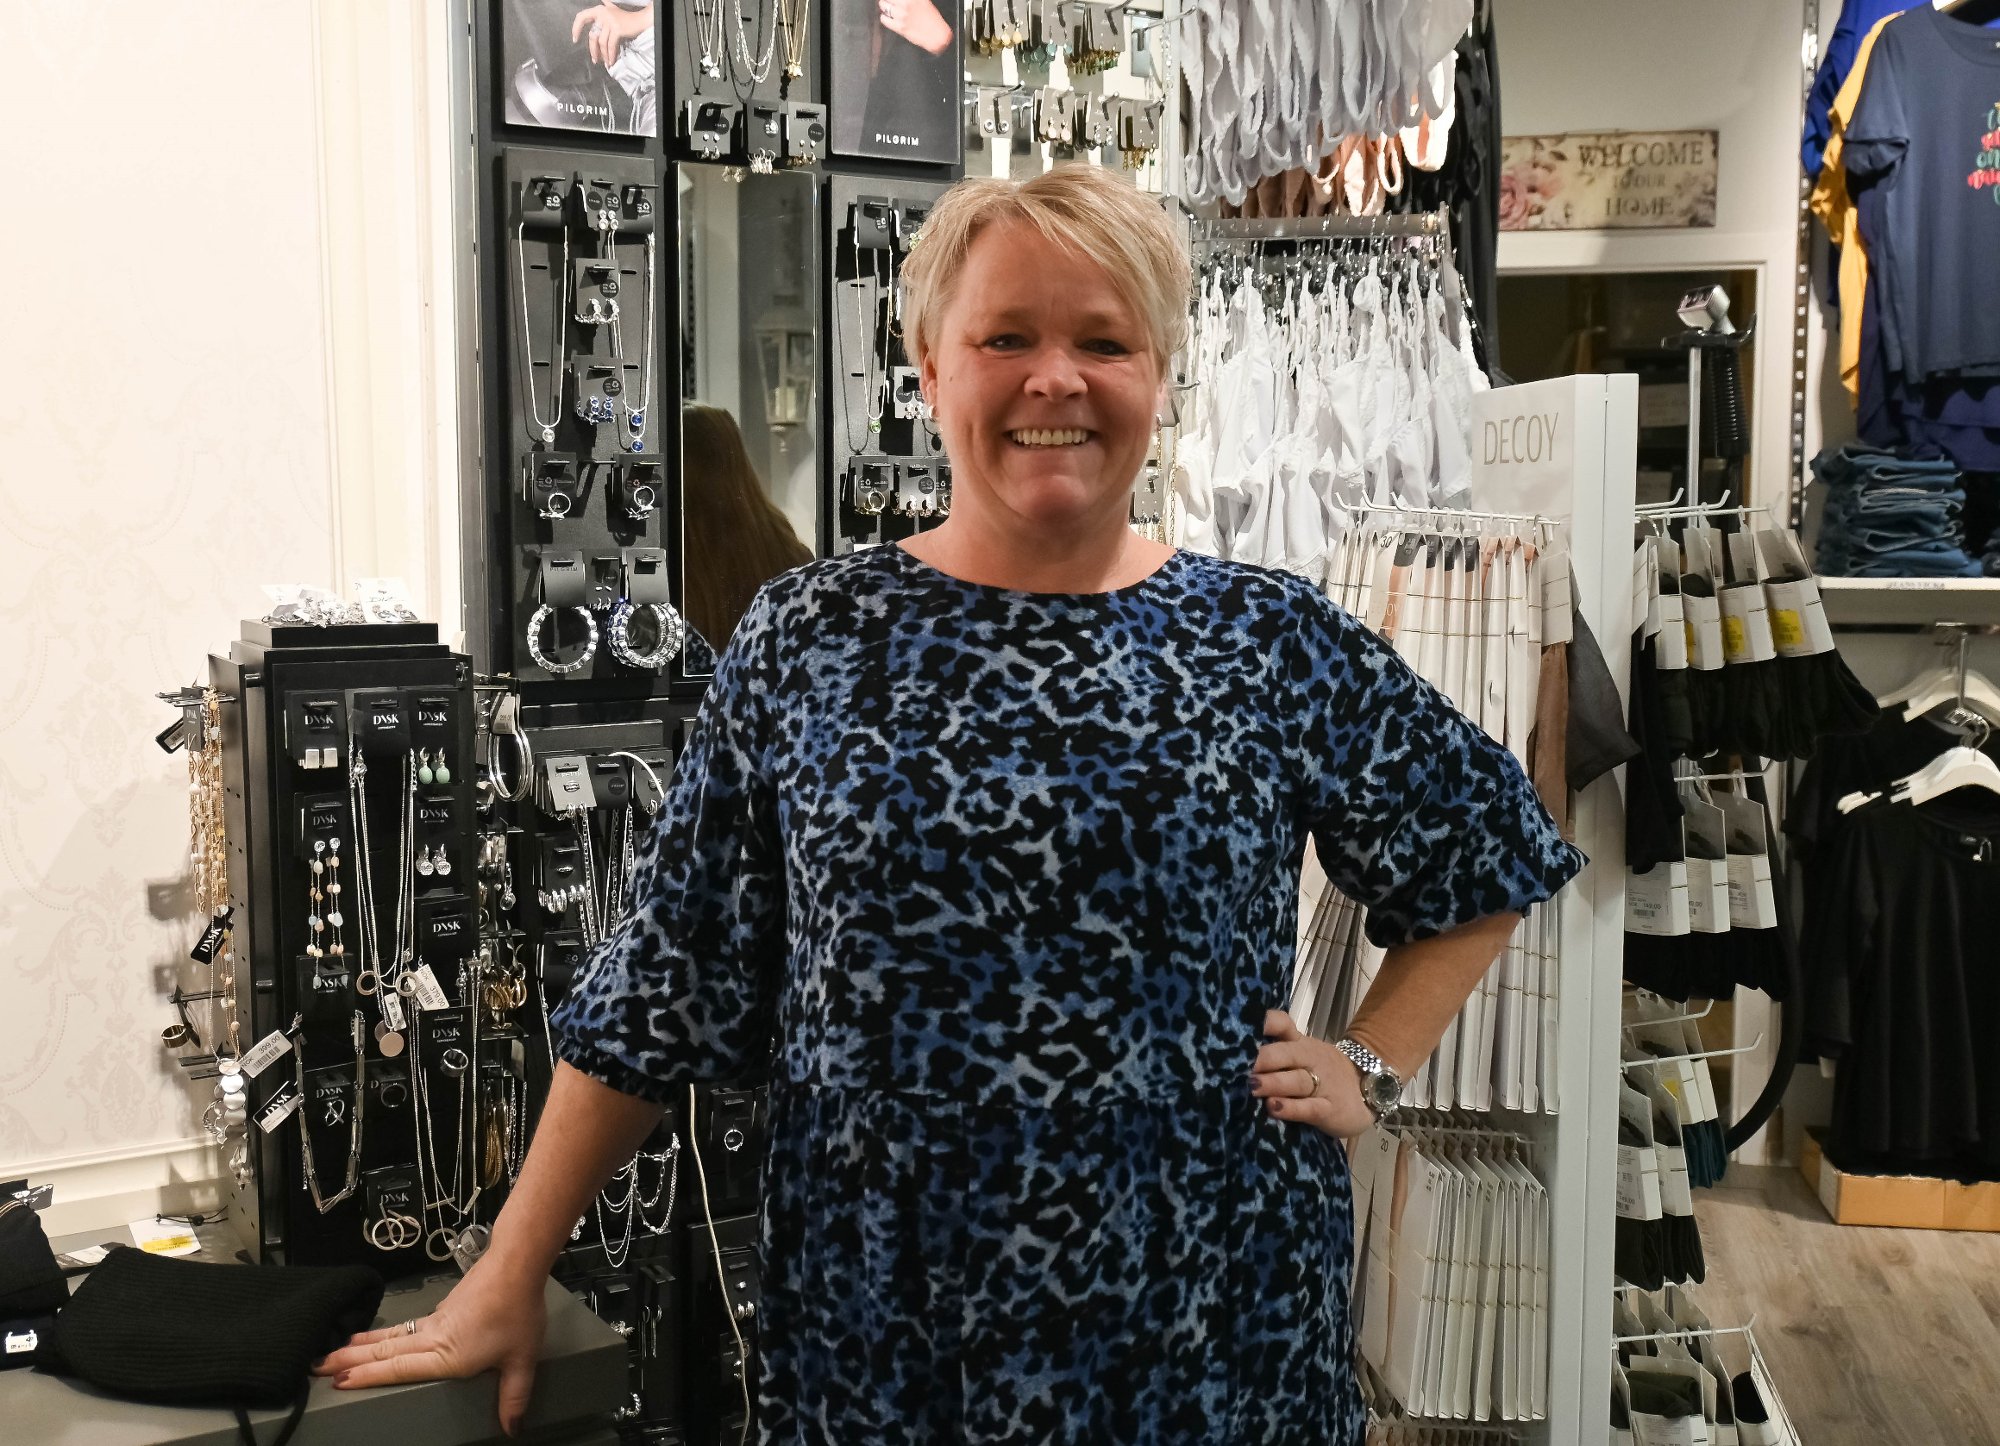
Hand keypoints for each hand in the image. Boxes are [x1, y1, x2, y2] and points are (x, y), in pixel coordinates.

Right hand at [314, 1252, 548, 1436]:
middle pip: (385, 1351)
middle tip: (316, 1366)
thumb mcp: (521, 1360)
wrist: (516, 1264)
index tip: (339, 1382)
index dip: (368, 1376)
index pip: (398, 1368)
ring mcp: (436, 1320)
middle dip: (349, 1361)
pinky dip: (385, 1333)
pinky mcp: (444, 1308)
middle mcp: (433, 1338)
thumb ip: (514, 1396)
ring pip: (392, 1336)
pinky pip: (406, 1326)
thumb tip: (511, 1429)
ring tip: (336, 1351)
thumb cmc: (519, 1312)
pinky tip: (383, 1335)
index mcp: (446, 1355)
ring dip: (363, 1345)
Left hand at [571, 2, 651, 66]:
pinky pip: (610, 45)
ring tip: (605, 63)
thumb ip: (604, 7)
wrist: (639, 20)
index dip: (576, 28)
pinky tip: (611, 61)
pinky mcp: (616, 29)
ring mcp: (609, 22)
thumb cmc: (625, 17)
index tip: (575, 39)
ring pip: (601, 42)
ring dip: (603, 55)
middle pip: (592, 35)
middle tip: (595, 60)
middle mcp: (602, 14)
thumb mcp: (612, 9)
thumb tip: (600, 3)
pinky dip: (610, 55)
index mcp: (598, 10)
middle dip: (593, 50)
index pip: (581, 17)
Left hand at [877, 0, 953, 54]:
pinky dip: (885, 18)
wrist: (937, 35)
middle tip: (890, 3)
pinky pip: (884, 19)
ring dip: (884, 7)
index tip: (893, 0)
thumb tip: (900, 1)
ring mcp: (902, 15)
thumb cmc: (932, 18)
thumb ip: (912, 0)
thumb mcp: (923, 1)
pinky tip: (890, 19)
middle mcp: (907, 3)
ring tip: (888, 9)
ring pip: (883, 5)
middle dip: (887, 0)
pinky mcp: (899, 26)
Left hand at [1249, 1009, 1376, 1140]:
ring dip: (1273, 1082)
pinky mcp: (1329, 1110)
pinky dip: (1291, 1108)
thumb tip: (1231, 1054)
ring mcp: (1321, 1084)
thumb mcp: (1302, 1055)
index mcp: (1299, 1043)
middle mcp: (1309, 1059)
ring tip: (1252, 1086)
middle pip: (1285, 1054)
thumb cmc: (1323, 1072)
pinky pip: (1309, 1108)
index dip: (1265, 1023)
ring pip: (1296, 1080)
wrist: (1370, 1088)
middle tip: (1236, 1064)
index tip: (1241, 1025)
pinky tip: (1273, 1108)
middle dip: (1261, 1058)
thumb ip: (1275, 1052)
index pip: (1282, 1024)